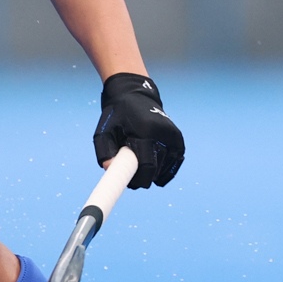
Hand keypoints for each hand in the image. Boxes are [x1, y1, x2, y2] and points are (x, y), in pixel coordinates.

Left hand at [94, 72, 184, 188]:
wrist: (135, 96)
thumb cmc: (117, 115)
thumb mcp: (104, 131)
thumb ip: (103, 151)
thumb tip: (109, 169)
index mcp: (146, 132)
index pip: (147, 166)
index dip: (139, 180)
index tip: (130, 185)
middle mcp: (164, 134)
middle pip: (156, 170)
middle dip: (143, 178)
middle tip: (130, 177)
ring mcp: (174, 137)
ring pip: (165, 168)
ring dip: (153, 173)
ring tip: (139, 165)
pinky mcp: (179, 140)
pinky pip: (174, 163)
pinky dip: (165, 171)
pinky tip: (156, 173)